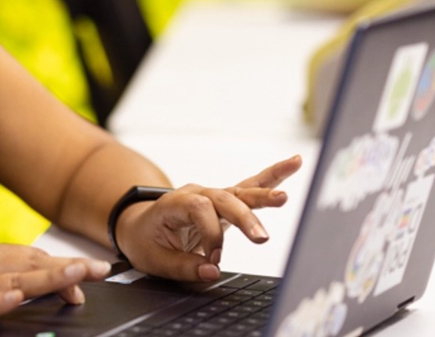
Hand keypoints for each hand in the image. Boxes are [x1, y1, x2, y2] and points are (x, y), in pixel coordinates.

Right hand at [0, 243, 111, 334]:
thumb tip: (31, 288)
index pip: (30, 254)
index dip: (61, 263)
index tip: (90, 270)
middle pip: (30, 261)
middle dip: (67, 267)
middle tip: (100, 269)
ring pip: (13, 278)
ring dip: (48, 277)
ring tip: (77, 276)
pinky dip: (0, 299)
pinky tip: (20, 297)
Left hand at [116, 154, 302, 281]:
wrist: (140, 224)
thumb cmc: (145, 240)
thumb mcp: (153, 259)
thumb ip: (184, 266)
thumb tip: (212, 271)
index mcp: (174, 203)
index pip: (199, 210)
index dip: (210, 235)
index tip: (212, 259)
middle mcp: (196, 193)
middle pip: (224, 199)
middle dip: (244, 219)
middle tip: (261, 237)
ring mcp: (213, 195)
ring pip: (242, 191)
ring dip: (265, 193)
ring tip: (286, 196)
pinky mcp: (226, 202)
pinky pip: (250, 188)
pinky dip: (272, 177)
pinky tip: (294, 163)